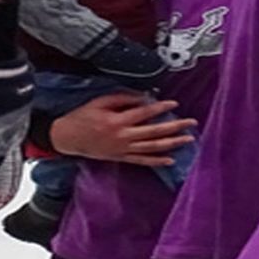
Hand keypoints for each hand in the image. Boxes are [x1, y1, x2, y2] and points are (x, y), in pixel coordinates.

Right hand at [49, 92, 196, 166]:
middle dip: (175, 127)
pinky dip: (157, 161)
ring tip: (188, 140)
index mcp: (117, 121)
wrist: (67, 138)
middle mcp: (122, 137)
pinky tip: (171, 160)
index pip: (144, 113)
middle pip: (154, 132)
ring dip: (172, 144)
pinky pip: (142, 161)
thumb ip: (123, 99)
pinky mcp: (121, 158)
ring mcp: (123, 150)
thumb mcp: (100, 102)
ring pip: (152, 148)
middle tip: (191, 123)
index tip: (175, 103)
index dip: (160, 108)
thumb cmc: (83, 116)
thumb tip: (144, 98)